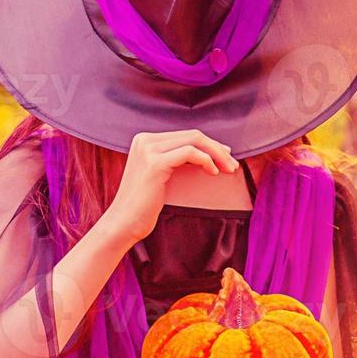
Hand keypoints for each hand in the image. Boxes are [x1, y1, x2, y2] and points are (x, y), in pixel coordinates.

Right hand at [98, 130, 237, 244]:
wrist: (124, 222)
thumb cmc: (144, 204)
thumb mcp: (160, 175)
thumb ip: (175, 160)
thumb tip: (207, 152)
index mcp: (145, 140)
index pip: (186, 135)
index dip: (210, 144)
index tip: (225, 157)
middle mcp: (145, 140)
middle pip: (192, 135)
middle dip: (217, 149)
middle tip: (232, 165)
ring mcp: (148, 150)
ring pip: (194, 140)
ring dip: (216, 154)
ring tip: (228, 169)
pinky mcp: (155, 163)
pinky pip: (190, 153)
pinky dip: (206, 160)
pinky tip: (213, 173)